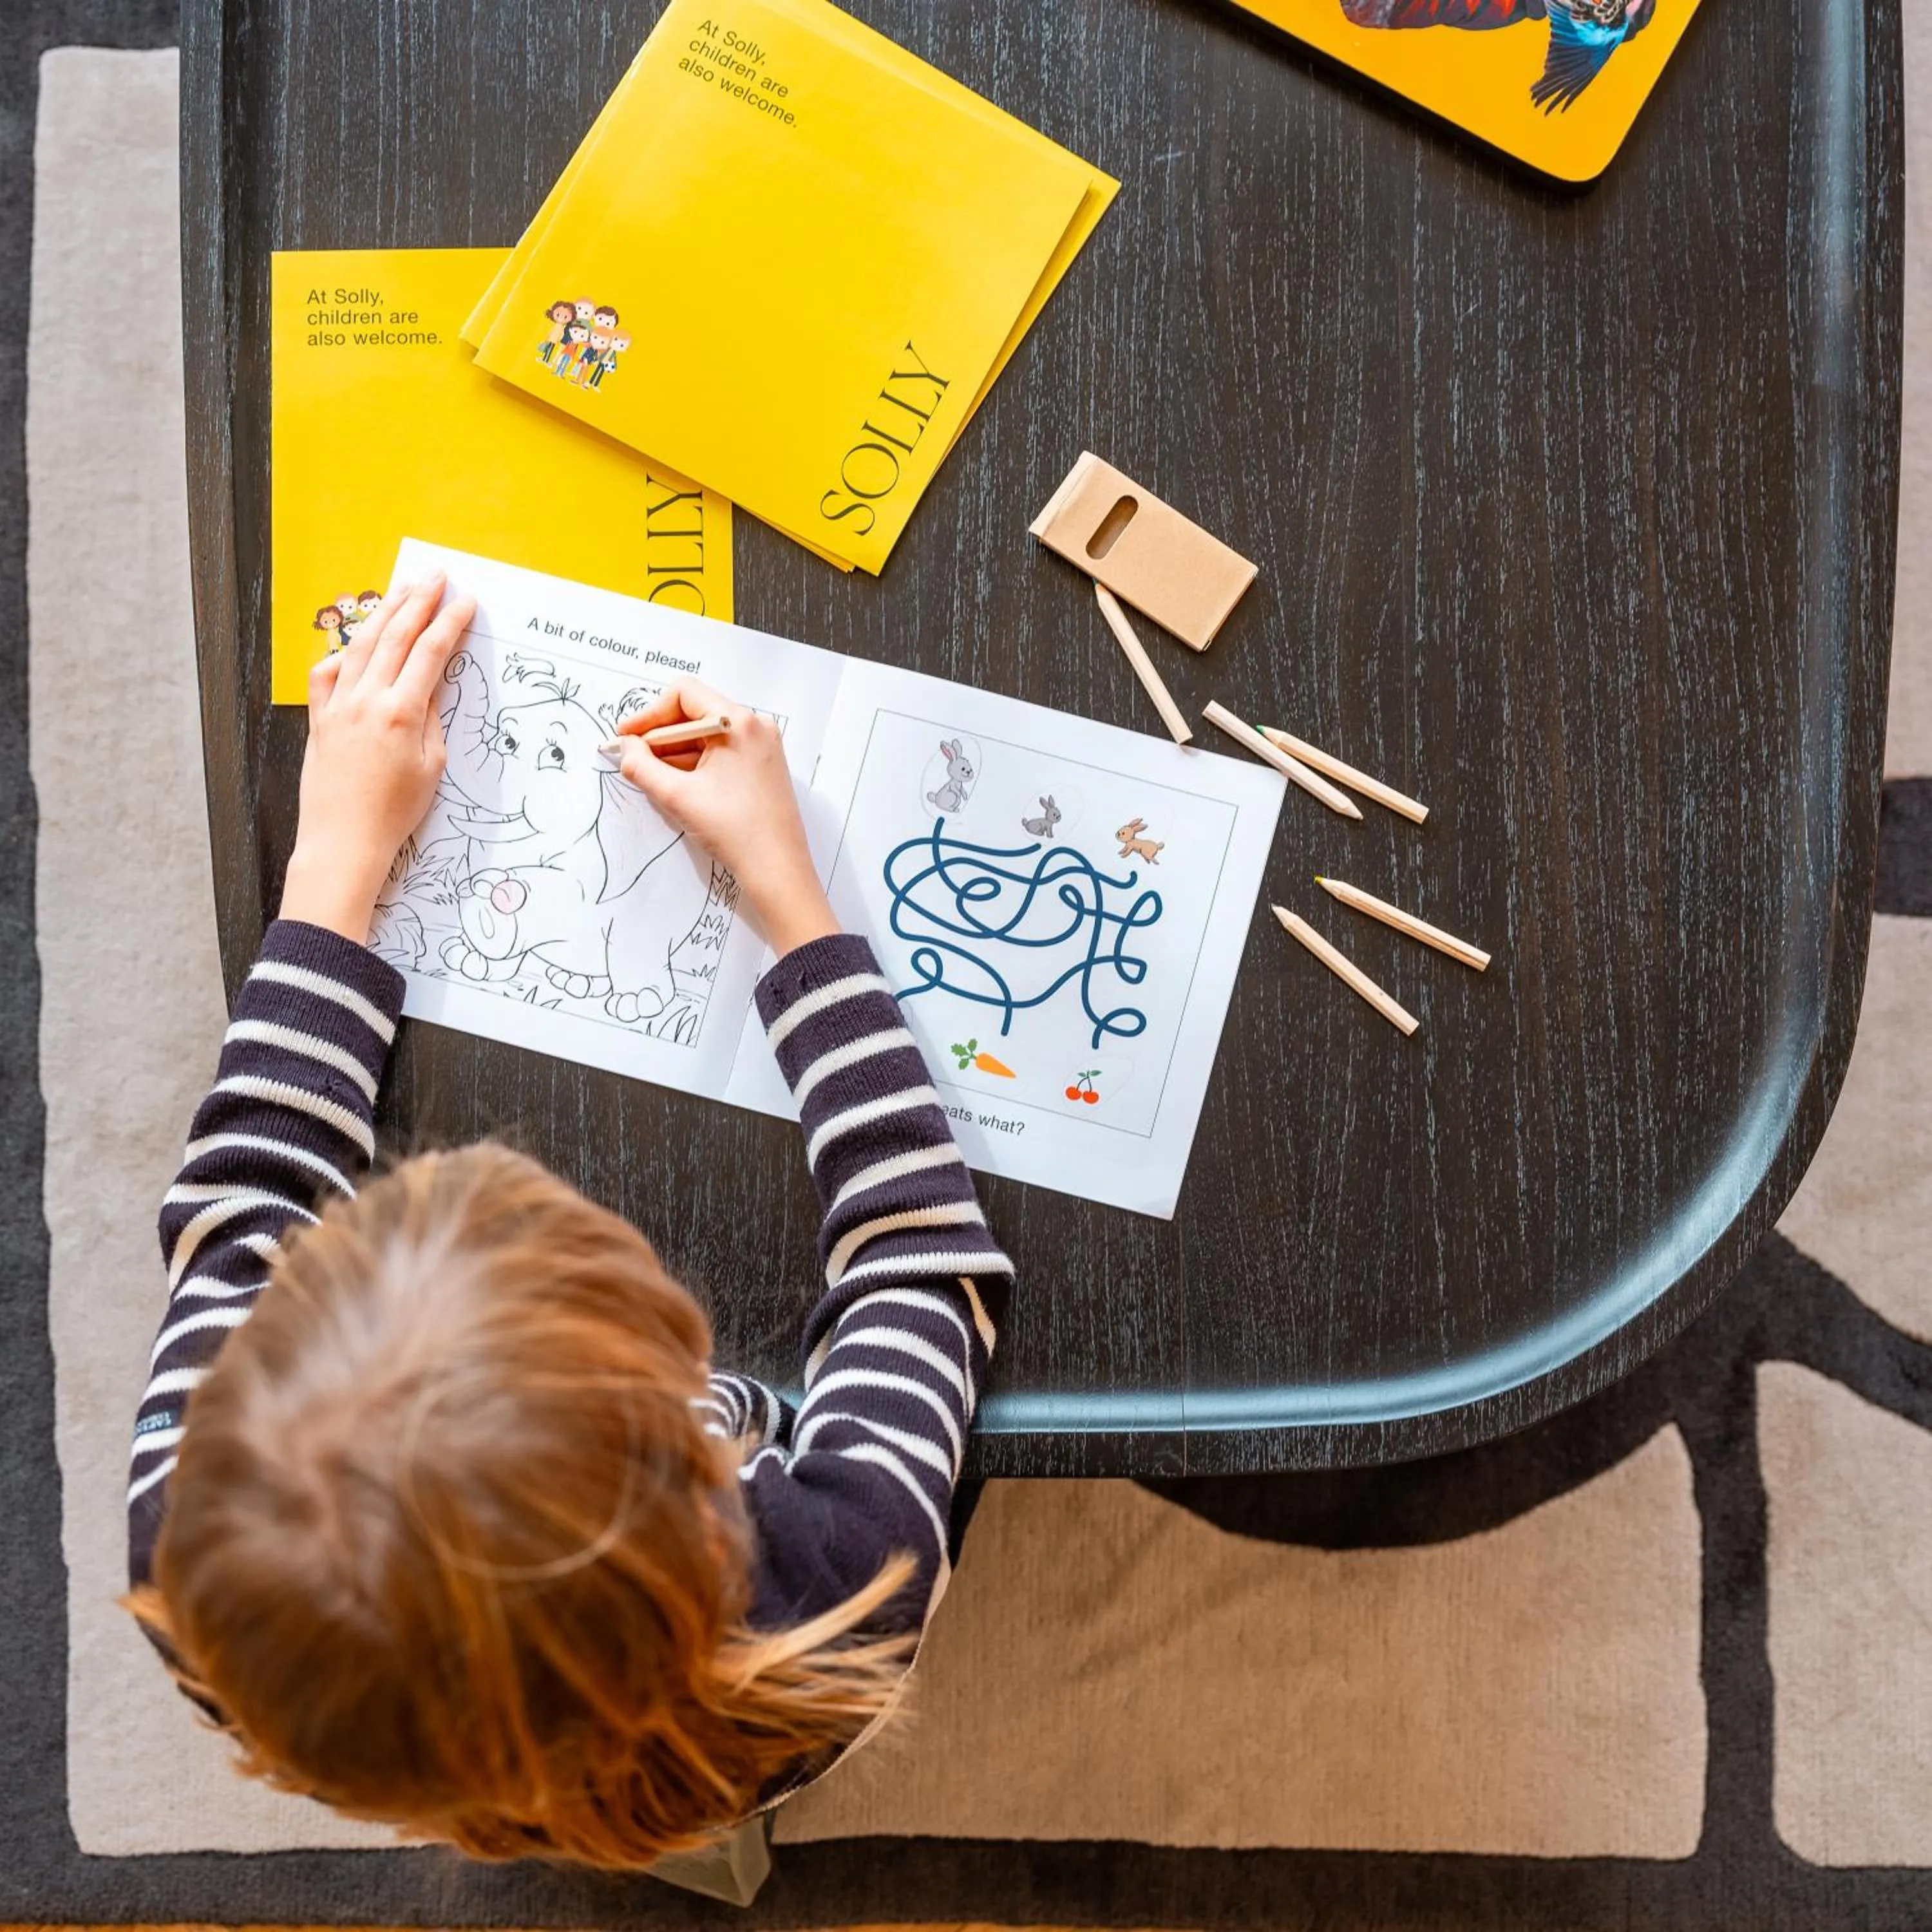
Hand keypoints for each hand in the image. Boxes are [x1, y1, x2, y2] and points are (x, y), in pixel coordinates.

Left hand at [280, 573, 476, 943]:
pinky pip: (327, 673)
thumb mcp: (431, 766)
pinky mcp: (319, 718)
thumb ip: (430, 718)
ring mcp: (338, 705)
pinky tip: (356, 643)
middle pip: (395, 636)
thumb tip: (430, 683)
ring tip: (402, 590)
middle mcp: (367, 699)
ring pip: (361, 644)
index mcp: (401, 712)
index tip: (465, 602)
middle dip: (418, 601)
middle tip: (434, 576)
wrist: (343, 841)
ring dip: (384, 612)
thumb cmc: (394, 813)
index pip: (431, 652)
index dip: (451, 622)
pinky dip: (343, 652)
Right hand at [606, 677, 838, 954]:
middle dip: (660, 737)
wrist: (777, 869)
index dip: (649, 715)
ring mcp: (762, 747)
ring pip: (706, 736)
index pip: (684, 695)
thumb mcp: (677, 796)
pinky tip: (678, 786)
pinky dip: (696, 764)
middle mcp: (755, 727)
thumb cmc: (736, 832)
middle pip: (694, 714)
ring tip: (654, 780)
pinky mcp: (762, 766)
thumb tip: (625, 748)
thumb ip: (641, 766)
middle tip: (634, 761)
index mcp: (739, 723)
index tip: (627, 738)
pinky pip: (721, 752)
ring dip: (676, 753)